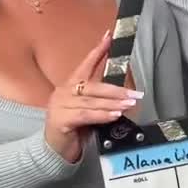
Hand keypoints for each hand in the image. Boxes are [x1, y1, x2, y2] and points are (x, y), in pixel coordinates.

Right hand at [45, 32, 142, 163]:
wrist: (53, 150)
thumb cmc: (73, 129)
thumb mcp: (88, 111)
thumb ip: (99, 101)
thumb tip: (124, 97)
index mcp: (70, 86)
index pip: (85, 64)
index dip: (97, 51)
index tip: (109, 37)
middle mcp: (63, 92)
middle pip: (92, 86)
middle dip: (116, 90)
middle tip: (134, 94)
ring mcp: (60, 105)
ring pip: (91, 101)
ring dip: (113, 104)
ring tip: (129, 105)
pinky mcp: (60, 120)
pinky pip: (85, 115)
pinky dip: (101, 115)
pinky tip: (114, 116)